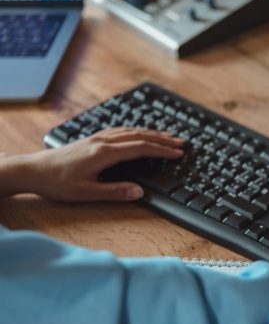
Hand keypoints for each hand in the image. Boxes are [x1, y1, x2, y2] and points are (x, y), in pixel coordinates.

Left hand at [0, 127, 184, 201]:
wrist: (31, 170)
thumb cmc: (56, 182)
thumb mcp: (87, 193)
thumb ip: (115, 192)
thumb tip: (139, 192)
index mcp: (104, 153)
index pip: (141, 148)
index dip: (162, 150)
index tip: (178, 152)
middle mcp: (102, 142)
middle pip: (139, 136)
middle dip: (162, 139)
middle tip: (181, 142)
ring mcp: (96, 138)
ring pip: (129, 131)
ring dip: (150, 133)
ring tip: (166, 136)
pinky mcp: (91, 140)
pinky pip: (119, 131)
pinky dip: (135, 131)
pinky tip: (138, 133)